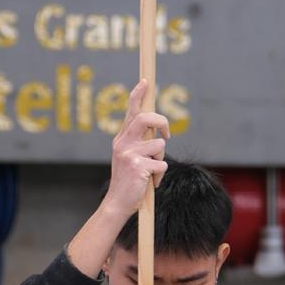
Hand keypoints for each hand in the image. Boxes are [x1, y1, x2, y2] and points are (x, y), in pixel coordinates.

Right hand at [102, 80, 169, 222]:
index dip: (138, 95)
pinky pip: (162, 164)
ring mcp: (129, 154)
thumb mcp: (129, 157)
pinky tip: (150, 183)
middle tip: (167, 135)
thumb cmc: (128, 180)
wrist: (117, 203)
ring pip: (159, 145)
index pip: (131, 111)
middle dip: (163, 123)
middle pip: (147, 118)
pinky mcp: (138, 166)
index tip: (145, 82)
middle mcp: (123, 142)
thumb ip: (138, 142)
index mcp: (121, 139)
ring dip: (161, 159)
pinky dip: (160, 175)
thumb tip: (157, 131)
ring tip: (151, 171)